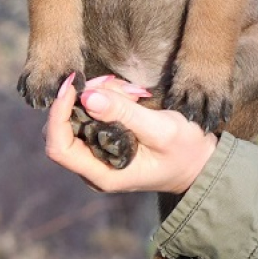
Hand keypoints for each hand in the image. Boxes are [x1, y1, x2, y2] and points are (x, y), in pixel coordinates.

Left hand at [45, 75, 217, 193]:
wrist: (199, 163)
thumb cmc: (184, 152)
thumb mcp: (161, 130)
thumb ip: (125, 114)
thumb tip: (87, 97)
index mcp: (102, 174)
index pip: (59, 148)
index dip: (58, 115)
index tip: (73, 86)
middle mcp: (93, 167)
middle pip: (64, 128)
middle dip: (83, 99)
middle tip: (113, 83)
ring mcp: (97, 154)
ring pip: (78, 116)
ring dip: (99, 95)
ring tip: (133, 92)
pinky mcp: (104, 140)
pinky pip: (93, 113)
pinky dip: (107, 98)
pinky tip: (131, 95)